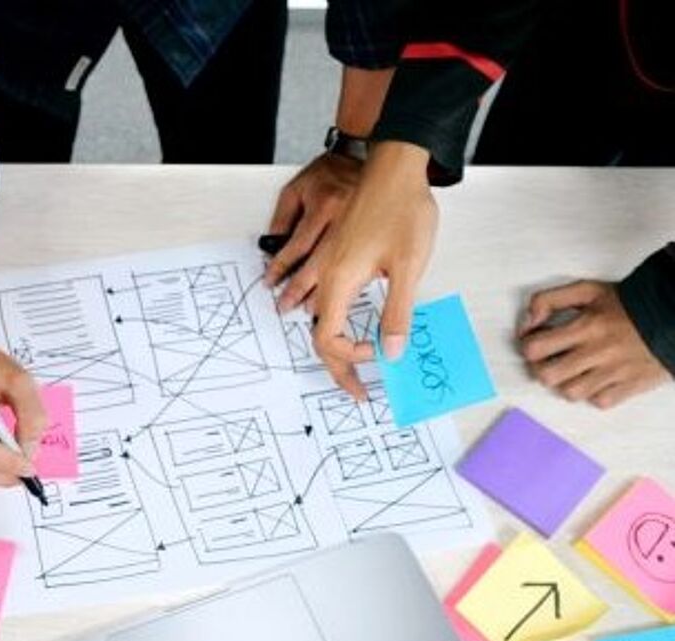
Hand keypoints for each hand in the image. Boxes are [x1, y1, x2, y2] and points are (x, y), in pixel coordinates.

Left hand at [264, 152, 361, 308]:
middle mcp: (346, 219)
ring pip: (342, 270)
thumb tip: (271, 245)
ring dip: (325, 294)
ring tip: (310, 309)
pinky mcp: (377, 238)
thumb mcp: (297, 188)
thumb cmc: (331, 175)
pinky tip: (341, 297)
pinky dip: (350, 285)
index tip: (270, 282)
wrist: (371, 160)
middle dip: (300, 290)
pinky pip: (363, 268)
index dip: (281, 267)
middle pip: (319, 264)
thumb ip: (282, 217)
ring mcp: (365, 231)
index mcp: (325, 205)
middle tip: (287, 306)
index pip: (297, 244)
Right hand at [308, 142, 435, 398]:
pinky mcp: (338, 255)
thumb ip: (397, 313)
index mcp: (340, 280)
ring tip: (345, 366)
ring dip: (330, 346)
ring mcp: (330, 264)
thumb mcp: (408, 266)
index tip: (376, 356)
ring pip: (317, 316)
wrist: (396, 165)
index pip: (328, 338)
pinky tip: (343, 325)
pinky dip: (330, 321)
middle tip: (355, 390)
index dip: (348, 357)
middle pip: (318, 334)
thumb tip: (390, 352)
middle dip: (336, 366)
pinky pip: (323, 297)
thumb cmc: (403, 209)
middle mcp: (328, 275)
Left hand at [519, 280, 670, 407]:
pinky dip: (593, 394)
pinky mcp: (630, 385)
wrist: (673, 315)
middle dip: (540, 368)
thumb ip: (550, 299)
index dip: (528, 344)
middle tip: (547, 360)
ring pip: (570, 393)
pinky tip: (595, 379)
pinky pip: (599, 401)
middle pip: (547, 376)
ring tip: (571, 370)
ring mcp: (614, 372)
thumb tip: (529, 320)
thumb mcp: (587, 290)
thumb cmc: (629, 304)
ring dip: (565, 383)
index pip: (535, 348)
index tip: (534, 341)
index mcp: (586, 327)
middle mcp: (598, 352)